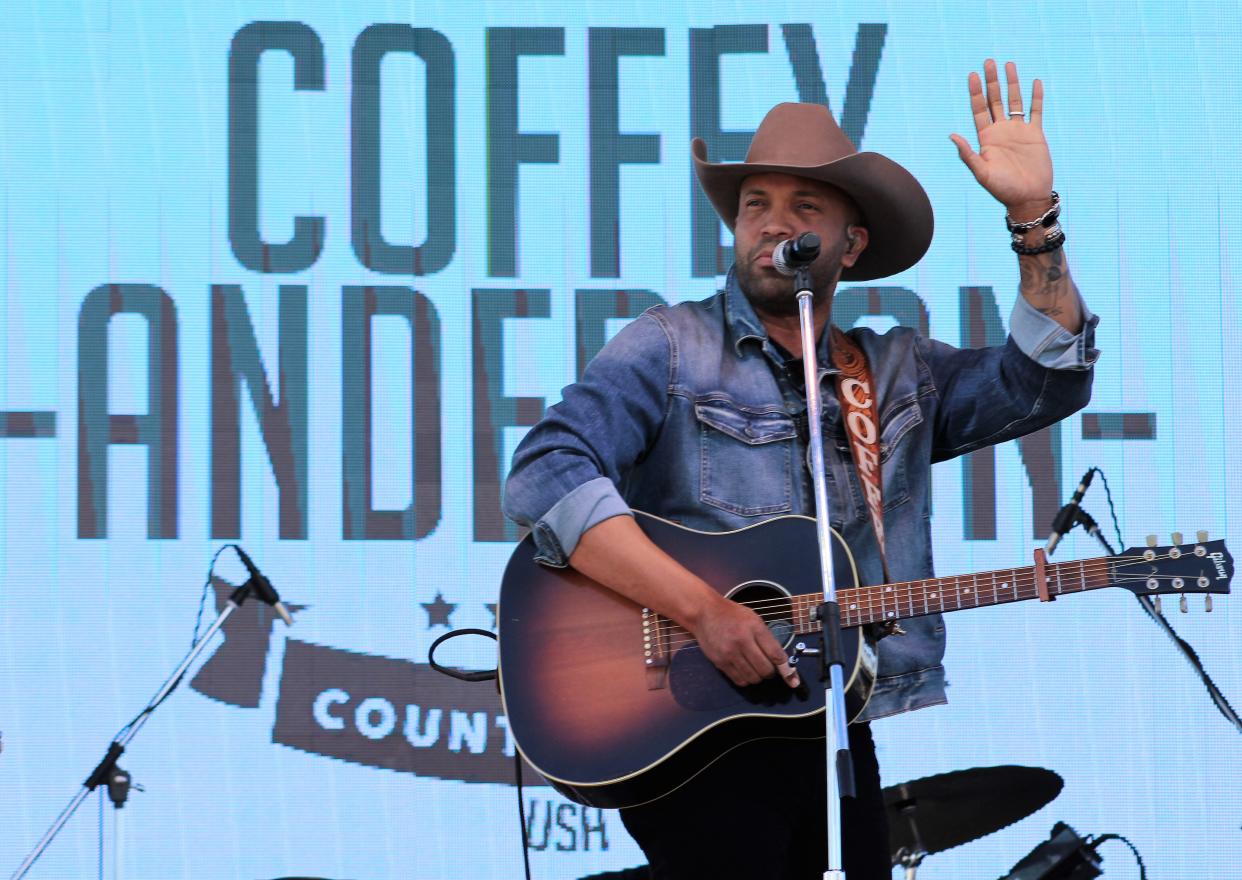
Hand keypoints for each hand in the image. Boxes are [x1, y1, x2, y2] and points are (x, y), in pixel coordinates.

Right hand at [689, 594, 799, 688]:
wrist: (705, 613)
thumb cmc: (732, 614)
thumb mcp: (754, 619)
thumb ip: (767, 638)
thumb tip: (780, 660)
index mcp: (755, 628)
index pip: (776, 654)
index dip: (786, 670)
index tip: (793, 680)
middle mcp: (743, 642)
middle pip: (765, 670)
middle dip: (771, 673)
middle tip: (769, 668)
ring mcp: (730, 654)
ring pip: (753, 678)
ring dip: (759, 677)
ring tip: (756, 669)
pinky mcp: (720, 662)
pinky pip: (739, 680)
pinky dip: (746, 680)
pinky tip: (746, 671)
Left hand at [950, 59, 1053, 220]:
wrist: (1028, 197)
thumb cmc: (1003, 189)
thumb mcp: (982, 173)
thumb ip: (968, 154)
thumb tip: (952, 135)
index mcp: (986, 138)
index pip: (979, 109)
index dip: (975, 92)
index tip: (972, 74)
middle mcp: (1001, 131)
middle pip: (995, 100)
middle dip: (991, 81)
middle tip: (989, 61)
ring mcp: (1018, 131)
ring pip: (1014, 101)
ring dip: (1012, 83)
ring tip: (1008, 64)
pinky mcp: (1036, 134)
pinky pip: (1036, 111)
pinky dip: (1036, 97)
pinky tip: (1035, 82)